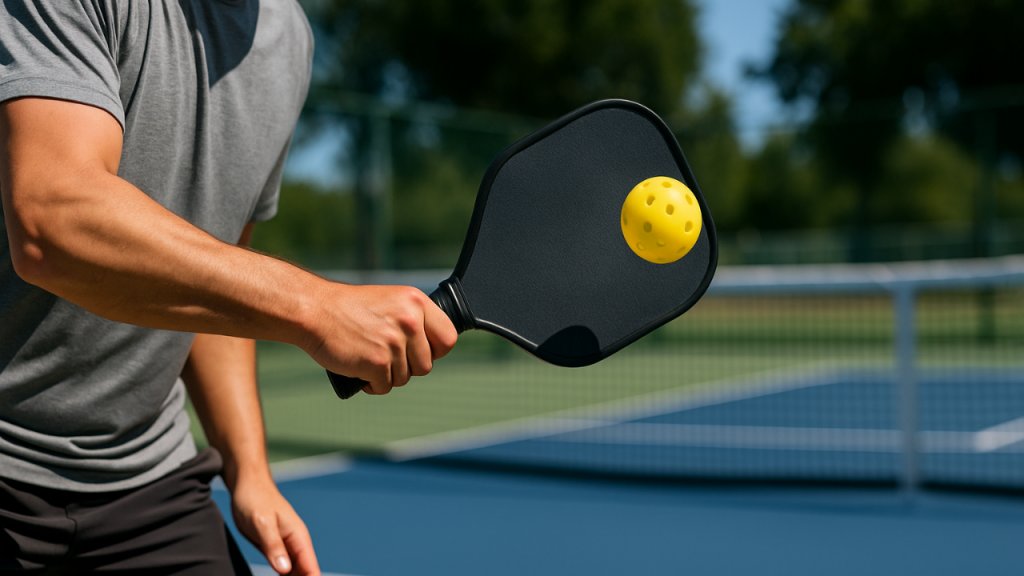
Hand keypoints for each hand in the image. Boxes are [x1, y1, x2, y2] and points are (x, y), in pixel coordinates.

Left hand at [230, 475, 319, 574]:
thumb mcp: (262, 523)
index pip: (311, 569)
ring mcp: (286, 549)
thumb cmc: (255, 500)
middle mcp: (296, 545)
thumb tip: (285, 570)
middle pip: (306, 574)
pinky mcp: (275, 550)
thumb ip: (274, 546)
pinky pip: (283, 571)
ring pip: (295, 574)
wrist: (247, 486)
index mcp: (299, 538)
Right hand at [305, 284, 457, 394]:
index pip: (448, 338)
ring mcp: (394, 342)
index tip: (419, 352)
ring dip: (387, 375)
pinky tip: (360, 370)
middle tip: (384, 355)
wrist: (315, 310)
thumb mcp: (391, 302)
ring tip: (368, 357)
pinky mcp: (377, 362)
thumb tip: (433, 351)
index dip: (435, 351)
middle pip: (426, 365)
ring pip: (404, 378)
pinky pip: (385, 387)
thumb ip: (414, 320)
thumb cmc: (350, 309)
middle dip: (406, 367)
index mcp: (416, 302)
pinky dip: (372, 384)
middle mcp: (410, 320)